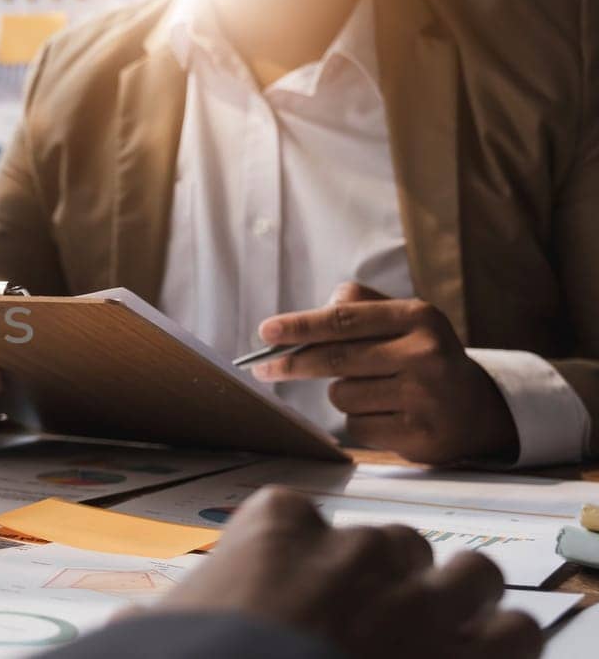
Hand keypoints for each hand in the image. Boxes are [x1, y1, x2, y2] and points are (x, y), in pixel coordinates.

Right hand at [141, 487, 540, 658]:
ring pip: (470, 574)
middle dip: (387, 582)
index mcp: (277, 528)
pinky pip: (517, 629)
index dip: (303, 561)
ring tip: (433, 639)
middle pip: (393, 545)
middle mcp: (357, 548)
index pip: (298, 517)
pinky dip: (500, 647)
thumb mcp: (153, 630)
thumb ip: (154, 615)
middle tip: (366, 628)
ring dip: (456, 604)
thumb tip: (123, 624)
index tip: (296, 594)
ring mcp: (421, 598)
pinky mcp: (473, 652)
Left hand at [250, 283, 516, 463]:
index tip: (265, 331)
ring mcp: (423, 396)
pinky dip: (360, 420)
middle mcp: (425, 354)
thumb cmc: (423, 357)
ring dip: (342, 394)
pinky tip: (386, 415)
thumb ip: (358, 306)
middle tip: (263, 368)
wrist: (476, 408)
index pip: (344, 320)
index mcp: (418, 317)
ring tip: (373, 391)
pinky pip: (357, 426)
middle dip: (292, 364)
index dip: (299, 326)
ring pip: (342, 396)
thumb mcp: (404, 321)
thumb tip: (310, 315)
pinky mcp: (418, 434)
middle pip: (335, 359)